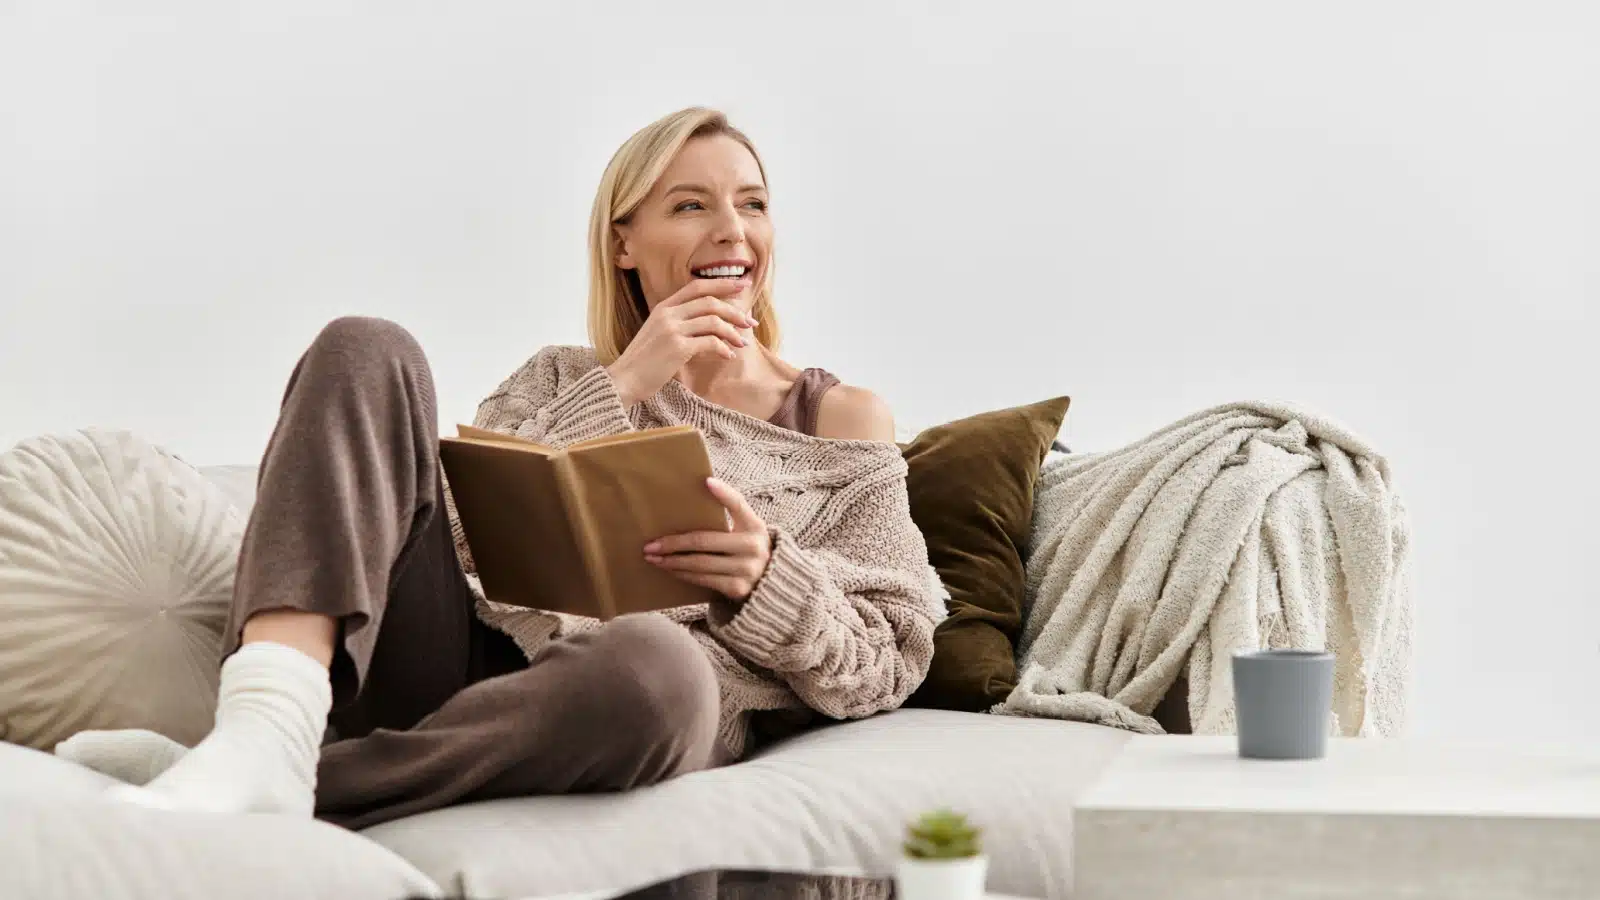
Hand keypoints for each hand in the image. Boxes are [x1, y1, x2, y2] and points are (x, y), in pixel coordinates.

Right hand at [606, 279, 756, 405]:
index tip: (741, 286)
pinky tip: (728, 356)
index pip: (697, 286)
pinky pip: (710, 342)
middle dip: (734, 311)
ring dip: (733, 332)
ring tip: (741, 343)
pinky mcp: (677, 348)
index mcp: (663, 307)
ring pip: (713, 321)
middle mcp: (668, 314)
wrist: (624, 380)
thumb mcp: (658, 333)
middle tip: (750, 321)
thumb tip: (709, 323)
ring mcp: (672, 330)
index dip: (721, 284)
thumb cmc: (644, 362)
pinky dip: (723, 348)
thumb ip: (678, 323)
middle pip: (710, 302)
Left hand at [644, 477, 771, 600]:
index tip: (707, 482)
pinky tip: (669, 569)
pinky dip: (682, 574)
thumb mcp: (746, 530)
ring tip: (653, 558)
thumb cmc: (747, 549)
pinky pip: (702, 579)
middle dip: (673, 543)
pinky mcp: (737, 588)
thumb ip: (730, 515)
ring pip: (699, 563)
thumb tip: (698, 492)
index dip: (724, 493)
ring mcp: (746, 569)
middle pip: (704, 541)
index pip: (739, 504)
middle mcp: (753, 547)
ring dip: (672, 561)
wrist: (769, 584)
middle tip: (650, 544)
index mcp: (755, 526)